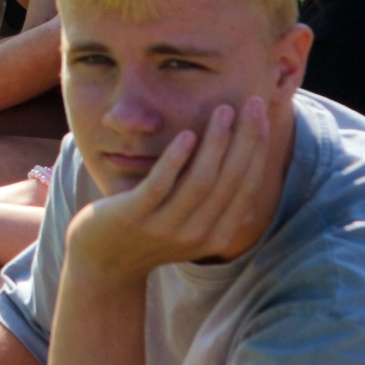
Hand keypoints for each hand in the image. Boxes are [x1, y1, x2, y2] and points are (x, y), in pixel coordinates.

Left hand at [64, 99, 269, 287]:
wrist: (102, 261)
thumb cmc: (147, 236)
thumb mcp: (188, 231)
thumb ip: (217, 218)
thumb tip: (253, 207)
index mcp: (216, 236)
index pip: (246, 187)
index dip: (257, 151)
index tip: (262, 117)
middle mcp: (197, 234)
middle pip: (230, 180)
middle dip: (245, 139)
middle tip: (253, 103)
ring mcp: (166, 226)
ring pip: (201, 181)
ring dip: (216, 143)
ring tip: (224, 111)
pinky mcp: (135, 216)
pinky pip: (161, 184)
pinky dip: (176, 159)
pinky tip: (187, 134)